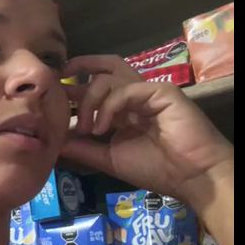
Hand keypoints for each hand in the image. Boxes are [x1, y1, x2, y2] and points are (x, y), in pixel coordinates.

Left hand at [59, 55, 233, 204]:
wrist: (191, 177)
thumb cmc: (156, 169)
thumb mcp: (109, 158)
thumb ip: (83, 148)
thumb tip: (55, 141)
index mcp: (124, 108)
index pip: (96, 84)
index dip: (74, 86)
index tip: (53, 94)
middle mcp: (134, 95)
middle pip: (105, 66)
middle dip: (79, 66)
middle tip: (59, 78)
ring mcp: (148, 91)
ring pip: (107, 78)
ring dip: (89, 101)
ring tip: (86, 128)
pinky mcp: (161, 91)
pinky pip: (124, 90)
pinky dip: (108, 107)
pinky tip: (102, 128)